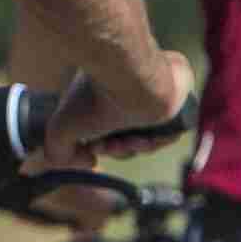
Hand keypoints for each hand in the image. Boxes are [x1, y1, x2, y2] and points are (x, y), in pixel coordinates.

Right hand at [27, 50, 194, 175]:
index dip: (103, 145)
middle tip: (113, 145)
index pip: (108, 127)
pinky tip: (146, 138)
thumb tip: (88, 161)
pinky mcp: (181, 94)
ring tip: (130, 141)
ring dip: (137, 147)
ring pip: (150, 134)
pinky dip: (159, 141)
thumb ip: (59, 152)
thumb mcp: (60, 130)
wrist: (131, 80)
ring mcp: (157, 90)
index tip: (96, 148)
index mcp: (106, 91)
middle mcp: (131, 89)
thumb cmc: (94, 99)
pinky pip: (172, 129)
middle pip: (129, 133)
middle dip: (120, 148)